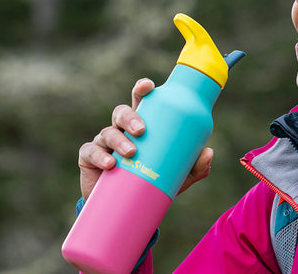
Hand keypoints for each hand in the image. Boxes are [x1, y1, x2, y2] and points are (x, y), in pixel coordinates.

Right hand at [78, 78, 214, 199]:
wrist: (125, 211)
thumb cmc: (151, 185)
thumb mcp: (176, 178)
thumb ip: (194, 167)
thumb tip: (208, 153)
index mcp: (141, 126)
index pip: (140, 101)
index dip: (141, 89)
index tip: (148, 86)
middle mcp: (121, 131)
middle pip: (121, 113)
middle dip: (130, 117)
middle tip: (142, 130)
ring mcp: (104, 143)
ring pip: (107, 132)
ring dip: (119, 140)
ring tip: (131, 152)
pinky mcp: (89, 159)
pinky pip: (91, 151)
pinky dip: (99, 156)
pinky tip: (110, 163)